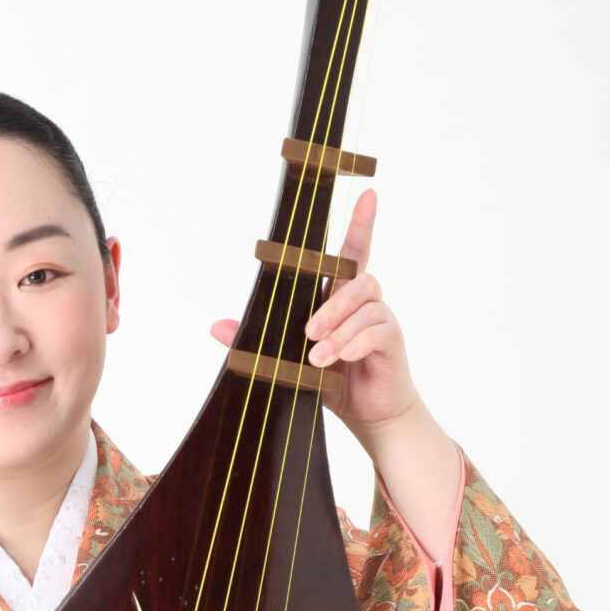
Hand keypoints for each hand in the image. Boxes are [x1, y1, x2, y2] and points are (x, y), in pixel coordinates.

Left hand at [209, 184, 460, 556]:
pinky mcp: (392, 340)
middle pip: (354, 281)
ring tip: (318, 356)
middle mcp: (366, 300)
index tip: (369, 195)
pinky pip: (375, 331)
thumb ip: (257, 340)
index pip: (353, 253)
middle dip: (328, 306)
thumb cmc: (333, 380)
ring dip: (337, 330)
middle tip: (308, 334)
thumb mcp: (289, 360)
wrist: (369, 415)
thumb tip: (216, 326)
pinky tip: (341, 359)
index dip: (361, 224)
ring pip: (362, 307)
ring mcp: (382, 318)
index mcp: (342, 297)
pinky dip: (354, 344)